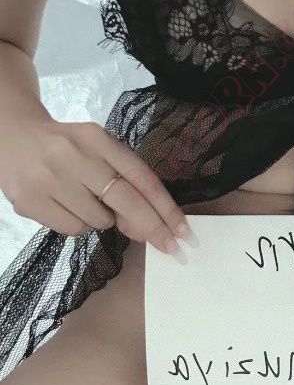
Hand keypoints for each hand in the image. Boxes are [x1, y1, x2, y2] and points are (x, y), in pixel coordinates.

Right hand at [0, 118, 193, 257]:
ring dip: (103, 220)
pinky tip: (65, 205)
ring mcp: (49, 179)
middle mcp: (74, 156)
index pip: (142, 177)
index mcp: (97, 139)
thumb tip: (150, 228)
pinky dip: (78, 224)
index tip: (185, 232)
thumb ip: (126, 181)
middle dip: (154, 228)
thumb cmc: (67, 147)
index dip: (166, 208)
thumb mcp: (98, 150)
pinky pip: (74, 229)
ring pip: (100, 221)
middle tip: (172, 249)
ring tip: (83, 199)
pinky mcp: (30, 201)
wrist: (11, 135)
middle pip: (127, 201)